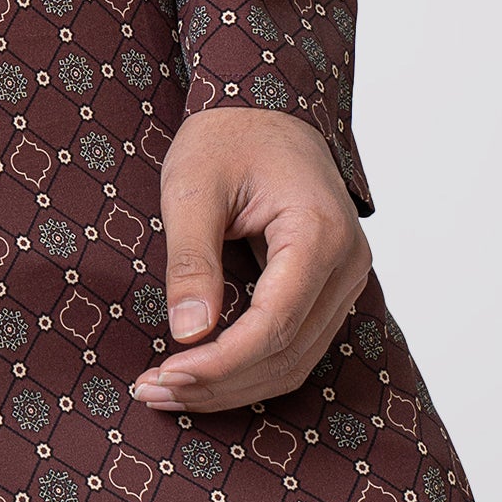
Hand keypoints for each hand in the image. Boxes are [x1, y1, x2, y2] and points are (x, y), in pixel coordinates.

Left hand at [132, 107, 370, 416]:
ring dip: (233, 384)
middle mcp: (347, 264)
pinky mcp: (328, 289)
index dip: (222, 361)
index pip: (276, 324)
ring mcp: (345, 280)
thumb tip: (188, 334)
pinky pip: (296, 345)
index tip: (168, 373)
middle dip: (220, 382)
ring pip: (296, 360)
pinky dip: (250, 366)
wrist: (264, 110)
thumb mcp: (192, 186)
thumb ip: (191, 259)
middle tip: (154, 391)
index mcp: (319, 232)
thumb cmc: (227, 138)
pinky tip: (203, 373)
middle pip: (288, 353)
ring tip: (168, 389)